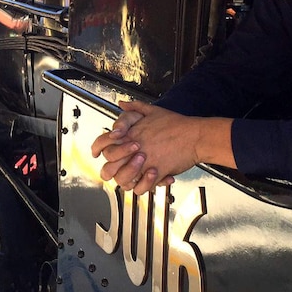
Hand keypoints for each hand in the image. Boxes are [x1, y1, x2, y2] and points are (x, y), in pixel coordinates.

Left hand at [91, 101, 234, 194]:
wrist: (195, 136)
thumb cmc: (177, 125)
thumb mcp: (153, 111)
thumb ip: (135, 108)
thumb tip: (122, 104)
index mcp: (130, 134)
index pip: (103, 142)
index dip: (97, 149)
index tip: (96, 153)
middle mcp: (134, 148)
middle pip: (109, 166)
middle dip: (111, 169)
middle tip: (119, 168)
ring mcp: (144, 162)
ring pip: (122, 180)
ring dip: (127, 179)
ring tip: (136, 174)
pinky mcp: (155, 172)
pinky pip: (141, 187)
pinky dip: (142, 187)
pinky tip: (148, 180)